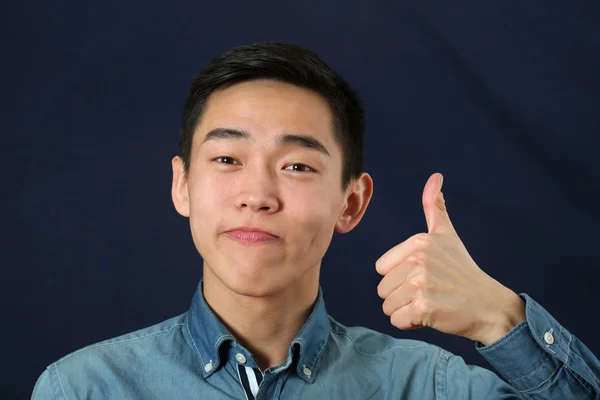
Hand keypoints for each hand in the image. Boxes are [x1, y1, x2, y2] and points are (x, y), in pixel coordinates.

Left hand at [376, 173, 524, 344]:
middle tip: (430, 292)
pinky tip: (431, 316)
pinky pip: (397, 320)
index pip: (382, 268)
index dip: (400, 277)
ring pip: (388, 305)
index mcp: (419, 242)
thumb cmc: (463, 272)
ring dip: (405, 310)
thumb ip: (435, 208)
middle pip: (383, 288)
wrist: (489, 306)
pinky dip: (410, 324)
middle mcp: (419, 260)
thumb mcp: (448, 236)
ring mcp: (421, 284)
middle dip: (402, 296)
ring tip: (430, 303)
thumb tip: (435, 177)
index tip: (426, 277)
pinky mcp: (424, 308)